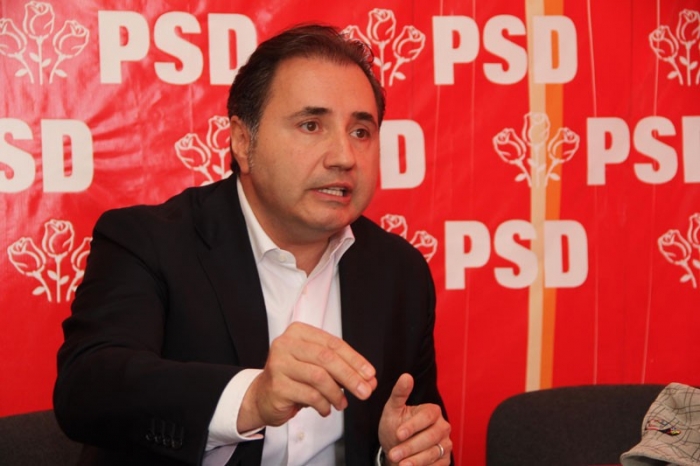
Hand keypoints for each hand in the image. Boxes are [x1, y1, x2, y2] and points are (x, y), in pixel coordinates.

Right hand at [237, 322, 376, 431]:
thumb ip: (341, 369)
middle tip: (365, 391)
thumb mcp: (316, 366)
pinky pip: (309, 395)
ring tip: (342, 403)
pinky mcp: (277, 385)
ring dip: (336, 393)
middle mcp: (286, 344)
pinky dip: (323, 404)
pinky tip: (325, 409)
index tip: (369, 374)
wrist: (262, 396)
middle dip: (350, 376)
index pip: (333, 343)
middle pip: (327, 358)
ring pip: (319, 377)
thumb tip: (368, 379)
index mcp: (298, 332)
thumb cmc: (293, 378)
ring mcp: (279, 364)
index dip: (355, 359)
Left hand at [379, 373, 451, 465]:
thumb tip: (406, 376)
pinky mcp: (445, 460)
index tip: (399, 433)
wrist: (395, 448)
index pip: (427, 416)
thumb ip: (399, 393)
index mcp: (433, 411)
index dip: (413, 425)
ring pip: (434, 452)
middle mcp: (443, 427)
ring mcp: (445, 444)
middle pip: (431, 436)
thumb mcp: (393, 409)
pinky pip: (437, 465)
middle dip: (411, 446)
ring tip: (399, 463)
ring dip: (415, 460)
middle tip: (394, 454)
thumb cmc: (394, 426)